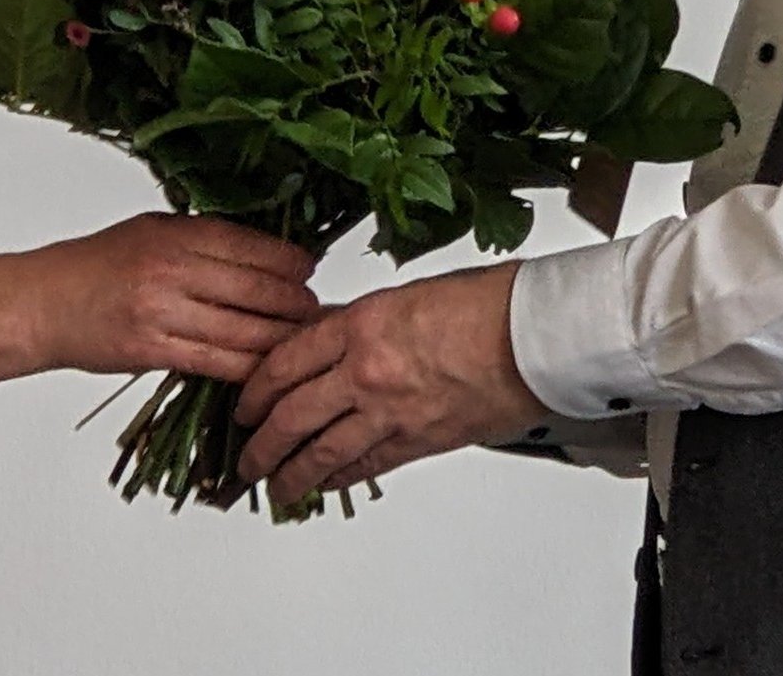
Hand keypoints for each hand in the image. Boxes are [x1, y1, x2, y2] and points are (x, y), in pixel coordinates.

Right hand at [29, 212, 319, 382]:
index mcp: (173, 233)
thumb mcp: (148, 230)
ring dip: (281, 338)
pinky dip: (249, 368)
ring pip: (243, 330)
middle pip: (256, 288)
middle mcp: (171, 269)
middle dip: (295, 301)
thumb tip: (259, 249)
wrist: (42, 303)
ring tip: (302, 339)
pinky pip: (217, 363)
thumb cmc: (95, 265)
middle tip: (316, 307)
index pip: (248, 245)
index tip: (309, 268)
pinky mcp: (153, 352)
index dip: (288, 260)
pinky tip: (268, 369)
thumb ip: (199, 238)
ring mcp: (162, 313)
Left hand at [235, 262, 546, 503]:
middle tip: (245, 456)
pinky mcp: (420, 442)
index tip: (244, 402)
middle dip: (260, 442)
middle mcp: (366, 370)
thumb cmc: (488, 303)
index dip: (255, 388)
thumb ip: (360, 321)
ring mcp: (391, 411)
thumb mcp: (407, 295)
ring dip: (290, 473)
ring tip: (273, 486)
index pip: (285, 361)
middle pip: (291, 415)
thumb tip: (324, 335)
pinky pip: (365, 466)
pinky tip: (324, 486)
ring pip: (321, 452)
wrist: (538, 336)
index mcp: (360, 323)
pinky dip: (338, 479)